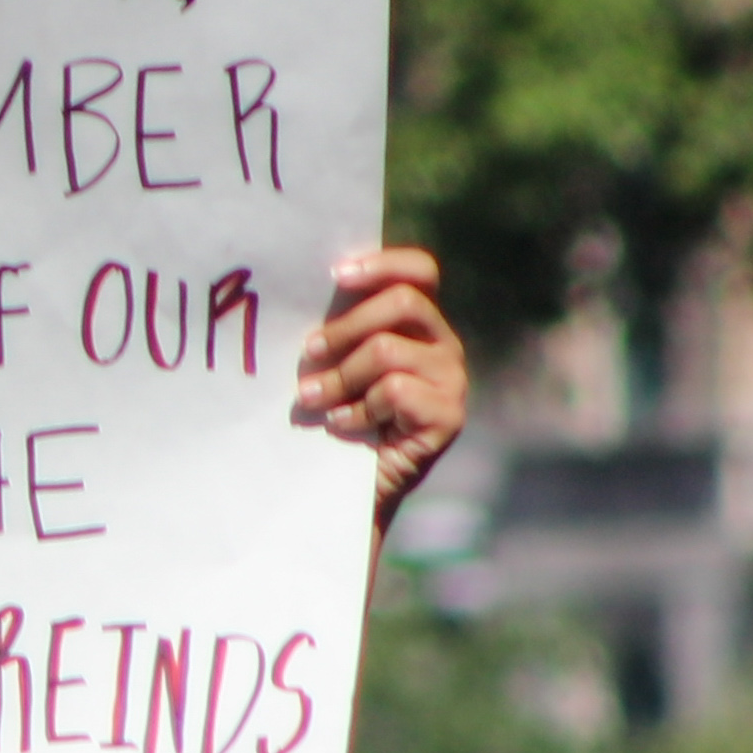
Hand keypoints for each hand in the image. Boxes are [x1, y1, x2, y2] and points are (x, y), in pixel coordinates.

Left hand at [294, 246, 467, 527]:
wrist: (346, 488)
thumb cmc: (334, 416)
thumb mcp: (335, 361)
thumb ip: (336, 323)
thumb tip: (300, 284)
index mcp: (420, 324)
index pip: (419, 272)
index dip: (382, 264)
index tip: (335, 275)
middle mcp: (444, 346)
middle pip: (403, 302)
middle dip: (346, 326)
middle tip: (308, 353)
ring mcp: (452, 381)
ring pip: (387, 350)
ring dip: (340, 377)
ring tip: (314, 399)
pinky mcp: (449, 417)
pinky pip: (394, 390)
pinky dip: (358, 409)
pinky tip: (343, 425)